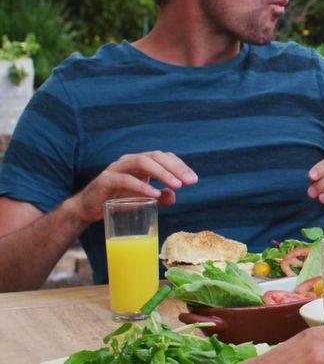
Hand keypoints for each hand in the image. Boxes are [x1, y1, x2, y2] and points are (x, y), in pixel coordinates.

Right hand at [69, 151, 197, 223]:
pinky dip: (141, 186)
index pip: (165, 157)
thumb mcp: (143, 199)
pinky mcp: (106, 180)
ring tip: (176, 185)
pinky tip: (154, 194)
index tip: (194, 180)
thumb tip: (173, 197)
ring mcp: (117, 168)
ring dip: (162, 173)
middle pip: (156, 156)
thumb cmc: (118, 200)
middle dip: (175, 168)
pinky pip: (125, 179)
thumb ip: (160, 197)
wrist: (88, 208)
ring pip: (142, 162)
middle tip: (190, 182)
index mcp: (141, 162)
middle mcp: (130, 161)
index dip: (181, 166)